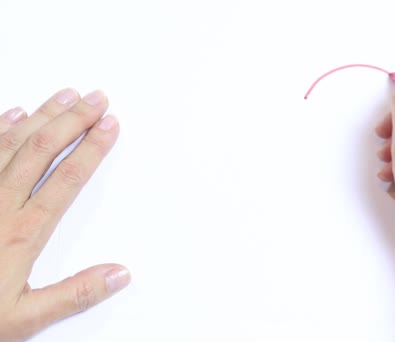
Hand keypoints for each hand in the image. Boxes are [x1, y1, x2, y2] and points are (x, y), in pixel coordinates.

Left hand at [0, 89, 129, 340]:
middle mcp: (0, 205)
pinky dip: (1, 127)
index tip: (110, 126)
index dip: (92, 148)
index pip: (67, 179)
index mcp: (22, 232)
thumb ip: (74, 294)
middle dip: (73, 120)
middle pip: (42, 150)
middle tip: (96, 98)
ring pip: (13, 142)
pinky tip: (15, 111)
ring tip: (66, 95)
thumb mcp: (24, 317)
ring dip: (43, 115)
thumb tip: (119, 275)